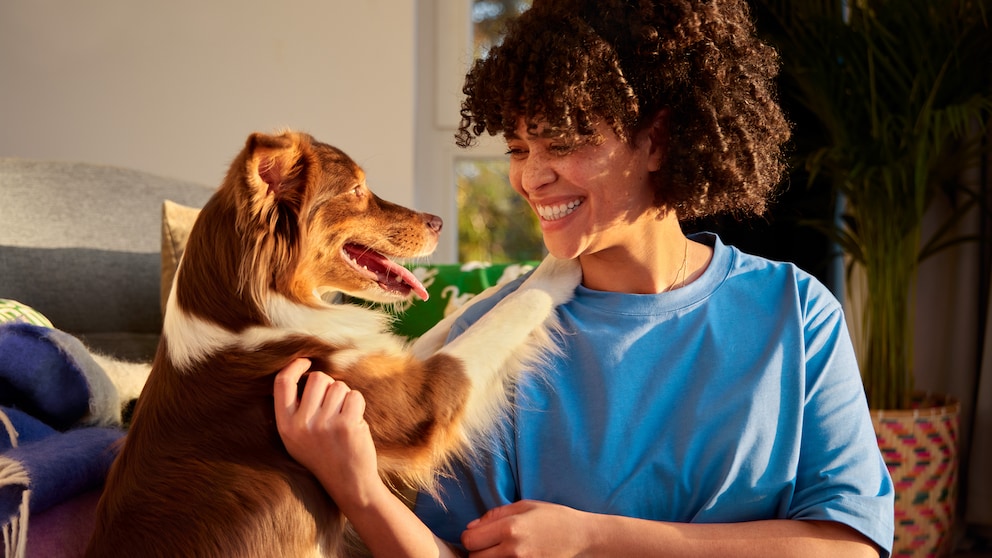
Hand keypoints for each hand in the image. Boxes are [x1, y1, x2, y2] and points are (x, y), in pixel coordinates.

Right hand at [273, 358, 382, 508]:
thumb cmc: (325, 454)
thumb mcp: (297, 437)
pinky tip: (354, 422)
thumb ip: (296, 409)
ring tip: (343, 419)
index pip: (282, 383)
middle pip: (317, 378)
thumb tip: (303, 371)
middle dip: (329, 385)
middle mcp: (301, 424)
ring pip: (339, 386)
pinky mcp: (346, 424)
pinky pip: (354, 396)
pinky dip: (358, 405)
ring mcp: (324, 424)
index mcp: (285, 426)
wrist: (349, 484)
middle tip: (333, 405)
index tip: (306, 362)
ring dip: (345, 397)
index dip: (295, 366)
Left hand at [461, 500, 592, 556]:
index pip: (469, 540)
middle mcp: (513, 550)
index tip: (476, 535)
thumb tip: (470, 527)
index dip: (469, 537)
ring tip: (498, 551)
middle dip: (476, 551)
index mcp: (510, 528)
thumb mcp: (524, 506)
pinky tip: (509, 556)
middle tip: (487, 545)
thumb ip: (494, 515)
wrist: (581, 538)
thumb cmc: (553, 518)